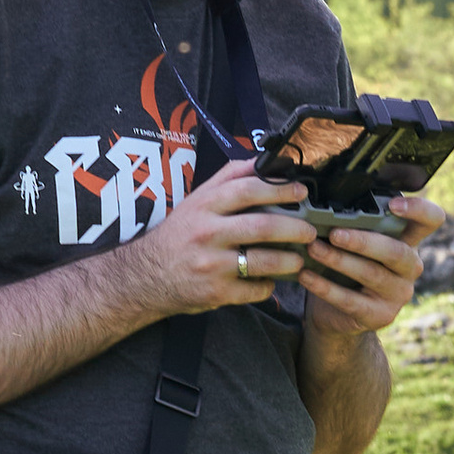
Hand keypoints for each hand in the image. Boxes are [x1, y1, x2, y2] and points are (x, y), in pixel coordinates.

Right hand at [129, 155, 314, 314]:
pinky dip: (267, 286)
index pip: (246, 190)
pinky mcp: (215, 292)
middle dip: (293, 228)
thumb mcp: (196, 201)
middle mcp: (207, 233)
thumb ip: (227, 180)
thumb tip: (262, 161)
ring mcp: (211, 264)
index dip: (279, 189)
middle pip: (261, 227)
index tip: (300, 191)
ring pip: (262, 261)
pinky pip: (253, 290)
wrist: (144, 277)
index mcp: (204, 206)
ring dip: (288, 261)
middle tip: (310, 231)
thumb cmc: (178, 236)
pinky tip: (270, 281)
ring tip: (299, 259)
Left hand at [298, 188, 444, 341]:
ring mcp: (398, 294)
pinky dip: (325, 287)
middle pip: (397, 251)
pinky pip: (351, 300)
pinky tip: (306, 275)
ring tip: (313, 249)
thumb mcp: (358, 243)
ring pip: (371, 274)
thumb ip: (356, 224)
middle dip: (364, 241)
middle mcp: (410, 267)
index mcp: (409, 241)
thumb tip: (326, 202)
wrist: (337, 313)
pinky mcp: (380, 316)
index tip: (393, 205)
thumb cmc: (347, 267)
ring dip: (339, 260)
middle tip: (334, 233)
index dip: (419, 210)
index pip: (431, 220)